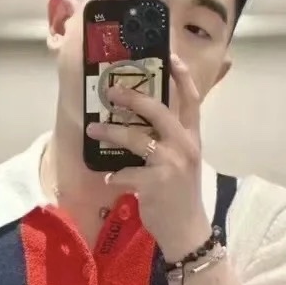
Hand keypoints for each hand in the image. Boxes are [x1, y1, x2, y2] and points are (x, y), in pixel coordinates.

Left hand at [85, 54, 211, 260]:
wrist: (187, 229)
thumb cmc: (180, 194)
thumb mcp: (183, 161)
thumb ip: (170, 139)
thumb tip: (144, 121)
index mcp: (192, 137)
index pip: (191, 98)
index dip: (180, 75)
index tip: (167, 55)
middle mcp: (185, 145)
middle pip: (158, 110)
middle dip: (132, 97)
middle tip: (111, 91)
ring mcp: (171, 164)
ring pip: (135, 138)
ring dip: (110, 133)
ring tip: (93, 130)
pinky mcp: (156, 184)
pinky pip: (125, 173)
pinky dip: (113, 175)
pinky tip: (108, 179)